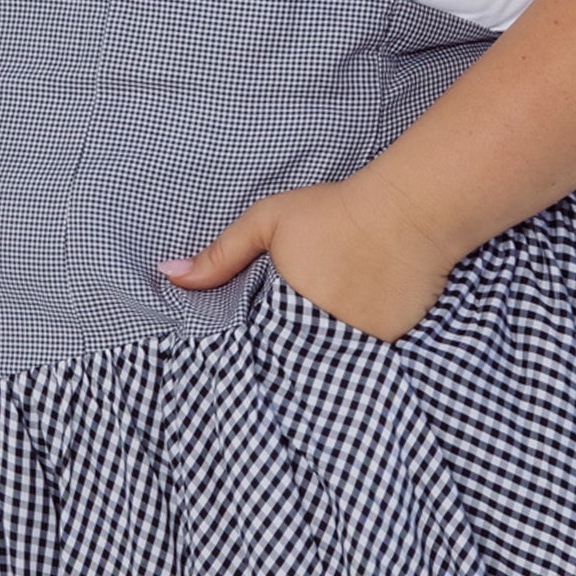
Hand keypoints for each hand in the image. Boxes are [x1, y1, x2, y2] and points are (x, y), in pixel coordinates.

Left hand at [157, 172, 456, 344]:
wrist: (406, 211)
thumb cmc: (333, 211)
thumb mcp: (268, 222)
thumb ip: (220, 254)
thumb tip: (168, 274)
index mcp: (284, 312)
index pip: (257, 353)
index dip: (254, 352)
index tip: (249, 353)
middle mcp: (318, 337)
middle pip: (291, 363)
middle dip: (286, 360)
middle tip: (288, 347)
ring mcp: (357, 344)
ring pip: (328, 364)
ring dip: (321, 358)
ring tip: (321, 340)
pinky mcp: (389, 344)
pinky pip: (364, 358)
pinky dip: (358, 349)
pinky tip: (358, 324)